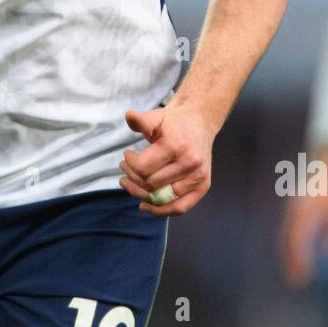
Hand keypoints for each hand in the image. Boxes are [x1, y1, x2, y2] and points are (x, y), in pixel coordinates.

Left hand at [120, 99, 216, 215]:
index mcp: (175, 146)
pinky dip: (161, 211)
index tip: (127, 155)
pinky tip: (144, 206)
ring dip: (141, 195)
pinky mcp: (203, 186)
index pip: (143, 168)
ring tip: (129, 185)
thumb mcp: (156, 116)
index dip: (129, 164)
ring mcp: (198, 176)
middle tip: (124, 170)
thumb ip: (141, 120)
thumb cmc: (173, 121)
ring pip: (162, 198)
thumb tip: (129, 115)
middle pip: (150, 184)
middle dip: (132, 178)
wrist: (200, 121)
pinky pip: (180, 207)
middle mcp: (189, 163)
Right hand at [281, 145, 327, 286]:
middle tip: (295, 282)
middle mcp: (294, 209)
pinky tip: (297, 250)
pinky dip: (291, 241)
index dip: (298, 261)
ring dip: (289, 252)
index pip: (297, 242)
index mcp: (304, 210)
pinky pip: (290, 226)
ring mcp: (293, 205)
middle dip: (291, 261)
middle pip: (288, 240)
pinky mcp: (296, 203)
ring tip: (295, 270)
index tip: (303, 279)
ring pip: (287, 234)